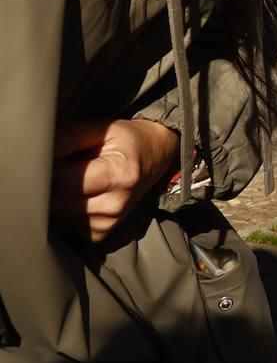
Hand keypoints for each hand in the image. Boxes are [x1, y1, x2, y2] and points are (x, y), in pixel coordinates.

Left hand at [52, 119, 181, 241]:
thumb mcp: (101, 128)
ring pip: (56, 215)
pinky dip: (63, 209)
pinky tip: (74, 194)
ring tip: (68, 178)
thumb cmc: (127, 140)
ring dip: (53, 197)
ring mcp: (109, 223)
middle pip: (56, 202)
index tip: (45, 157)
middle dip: (47, 184)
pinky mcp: (101, 233)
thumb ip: (67, 138)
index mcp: (120, 175)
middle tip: (55, 166)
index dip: (46, 168)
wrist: (157, 157)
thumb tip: (33, 155)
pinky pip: (64, 224)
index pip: (62, 181)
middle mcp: (116, 205)